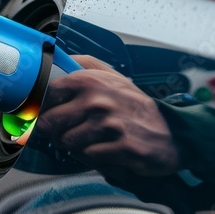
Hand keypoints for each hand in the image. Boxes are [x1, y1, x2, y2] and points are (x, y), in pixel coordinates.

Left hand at [36, 55, 179, 176]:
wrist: (171, 132)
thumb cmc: (134, 105)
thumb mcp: (110, 75)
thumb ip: (81, 64)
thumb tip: (54, 56)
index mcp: (89, 80)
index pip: (45, 94)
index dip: (43, 107)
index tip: (48, 112)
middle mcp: (97, 100)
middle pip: (49, 123)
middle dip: (57, 130)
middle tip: (74, 129)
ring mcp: (109, 126)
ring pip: (66, 143)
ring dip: (76, 145)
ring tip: (95, 139)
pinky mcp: (120, 149)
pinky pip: (88, 157)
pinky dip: (94, 157)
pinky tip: (108, 150)